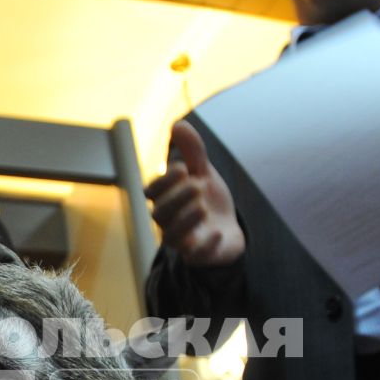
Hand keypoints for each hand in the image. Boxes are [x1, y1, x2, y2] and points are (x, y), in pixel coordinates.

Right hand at [145, 121, 245, 264]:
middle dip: (176, 199)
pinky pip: (196, 256)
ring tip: (203, 207)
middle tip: (198, 185)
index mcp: (165, 199)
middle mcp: (168, 222)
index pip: (152, 191)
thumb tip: (177, 124)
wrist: (228, 231)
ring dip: (186, 221)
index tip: (182, 168)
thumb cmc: (208, 199)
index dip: (163, 181)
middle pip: (160, 214)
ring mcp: (183, 241)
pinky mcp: (199, 256)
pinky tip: (217, 233)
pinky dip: (205, 246)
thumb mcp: (203, 172)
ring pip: (172, 237)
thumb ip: (192, 151)